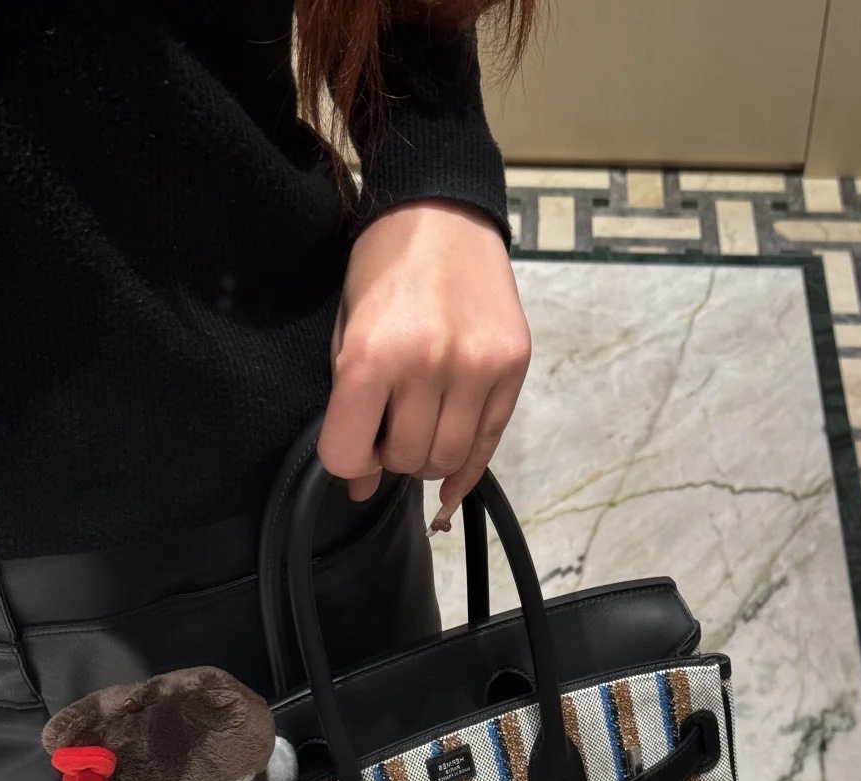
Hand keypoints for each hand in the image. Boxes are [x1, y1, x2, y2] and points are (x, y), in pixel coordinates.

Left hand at [318, 199, 531, 517]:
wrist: (443, 213)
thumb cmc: (382, 272)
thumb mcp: (347, 335)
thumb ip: (349, 411)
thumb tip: (361, 487)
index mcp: (374, 354)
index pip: (350, 453)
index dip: (348, 459)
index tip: (354, 444)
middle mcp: (430, 364)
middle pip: (407, 460)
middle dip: (392, 456)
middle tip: (390, 429)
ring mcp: (479, 366)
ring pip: (449, 457)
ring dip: (429, 459)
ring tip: (420, 430)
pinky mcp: (513, 366)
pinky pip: (489, 442)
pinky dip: (467, 470)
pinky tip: (451, 482)